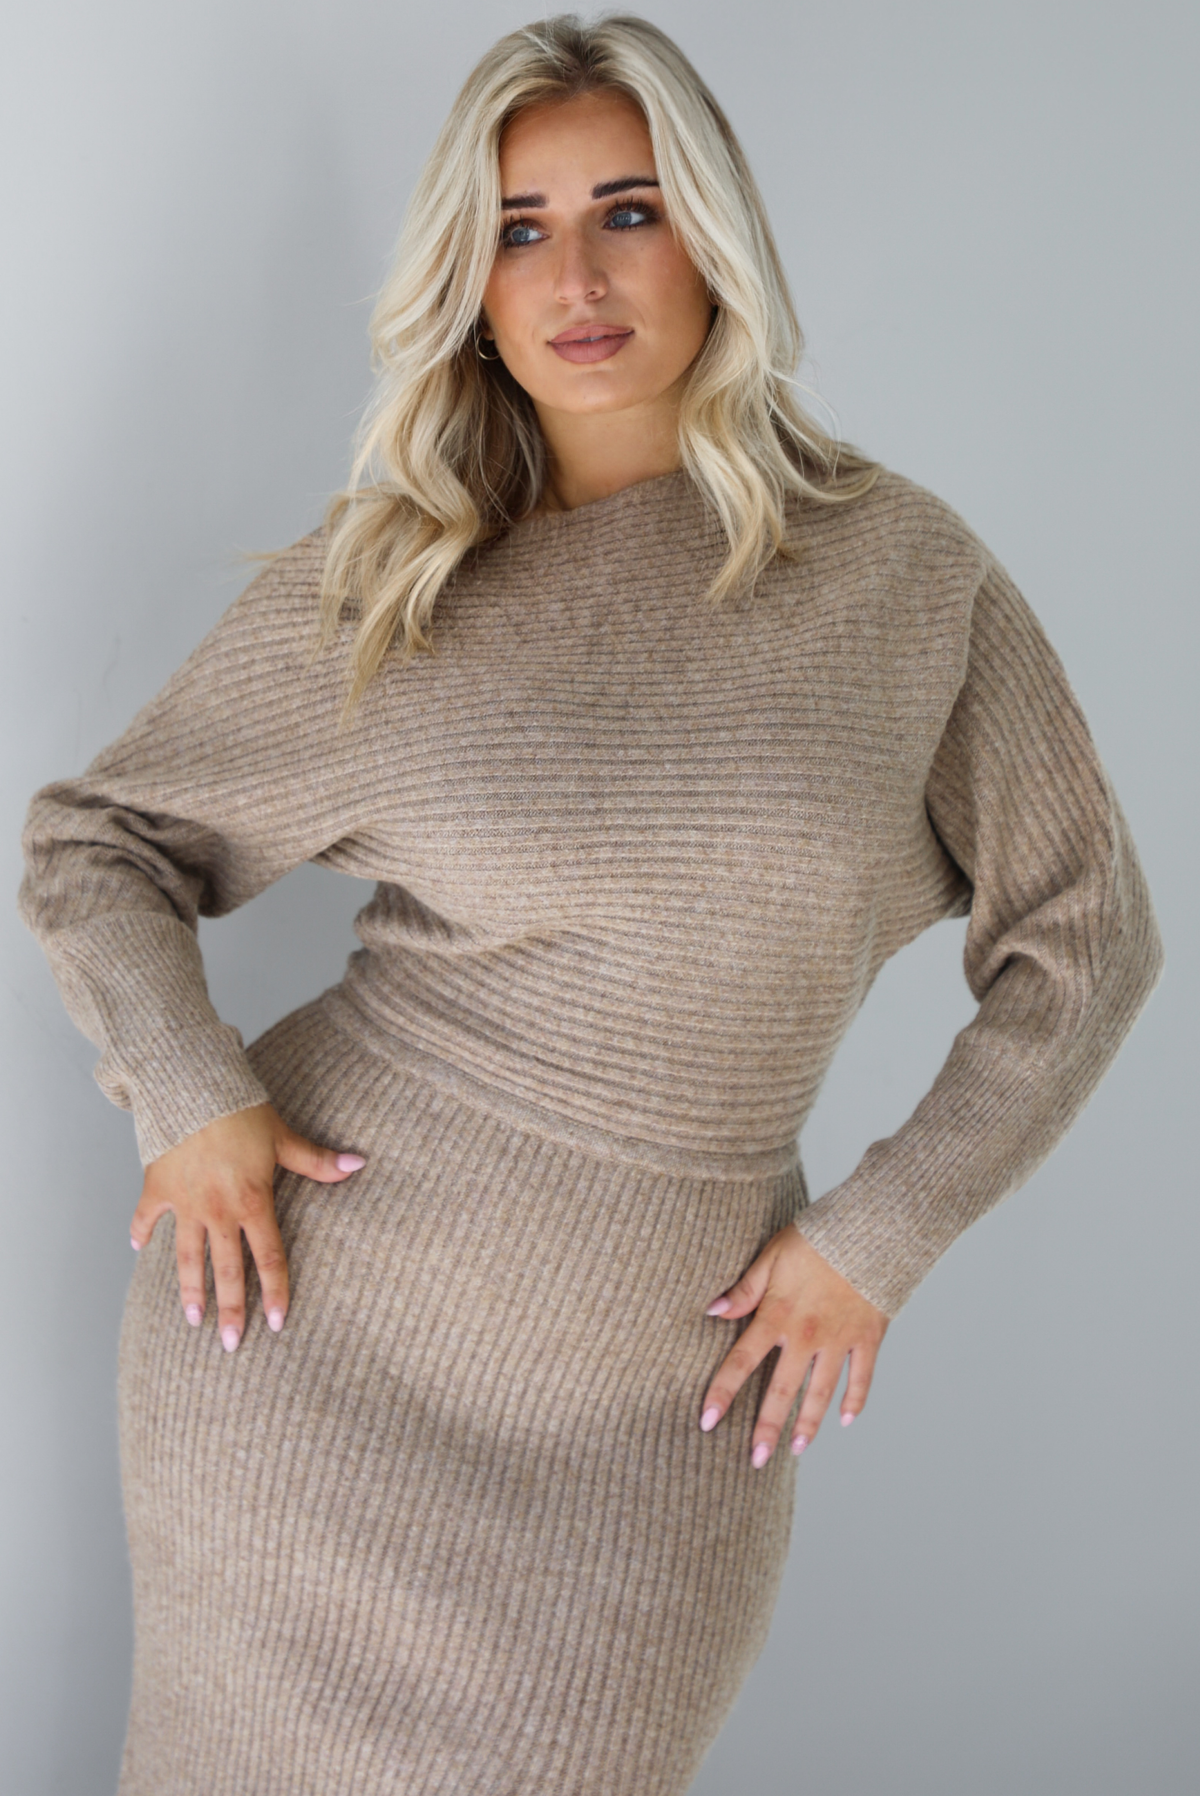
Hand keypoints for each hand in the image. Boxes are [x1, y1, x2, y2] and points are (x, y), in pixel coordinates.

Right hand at [129, 1103, 366, 1352]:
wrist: (192, 1086)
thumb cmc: (242, 1110)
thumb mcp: (283, 1136)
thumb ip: (318, 1160)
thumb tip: (359, 1164)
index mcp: (253, 1202)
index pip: (269, 1258)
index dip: (276, 1291)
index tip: (278, 1323)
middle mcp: (218, 1211)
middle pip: (228, 1270)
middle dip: (231, 1310)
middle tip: (232, 1344)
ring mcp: (185, 1203)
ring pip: (187, 1257)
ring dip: (190, 1290)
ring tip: (193, 1320)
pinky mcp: (157, 1187)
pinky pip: (147, 1217)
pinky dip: (140, 1232)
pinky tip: (138, 1249)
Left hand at [699, 1223, 887, 1464]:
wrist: (872, 1231)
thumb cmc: (816, 1238)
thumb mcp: (771, 1255)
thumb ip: (744, 1289)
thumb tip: (711, 1311)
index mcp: (777, 1316)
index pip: (741, 1362)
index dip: (722, 1393)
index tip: (706, 1422)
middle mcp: (806, 1336)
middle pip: (781, 1391)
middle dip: (767, 1428)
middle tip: (756, 1460)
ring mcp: (839, 1341)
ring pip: (820, 1393)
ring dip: (808, 1425)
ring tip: (796, 1451)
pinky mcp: (868, 1338)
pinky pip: (861, 1378)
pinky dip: (855, 1401)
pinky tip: (846, 1420)